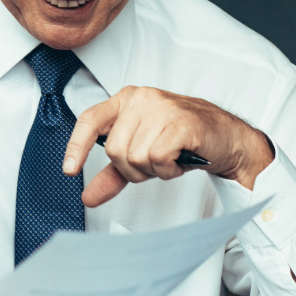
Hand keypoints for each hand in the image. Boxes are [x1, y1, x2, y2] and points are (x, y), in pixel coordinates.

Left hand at [63, 86, 274, 207]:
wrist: (225, 138)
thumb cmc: (182, 141)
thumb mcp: (142, 154)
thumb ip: (113, 173)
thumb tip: (87, 196)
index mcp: (125, 99)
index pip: (90, 120)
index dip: (76, 147)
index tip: (69, 171)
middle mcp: (140, 98)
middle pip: (114, 149)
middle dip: (132, 169)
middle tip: (154, 164)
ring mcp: (161, 107)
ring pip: (135, 156)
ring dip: (153, 170)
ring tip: (170, 159)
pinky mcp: (181, 122)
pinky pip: (157, 158)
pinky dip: (168, 169)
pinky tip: (179, 160)